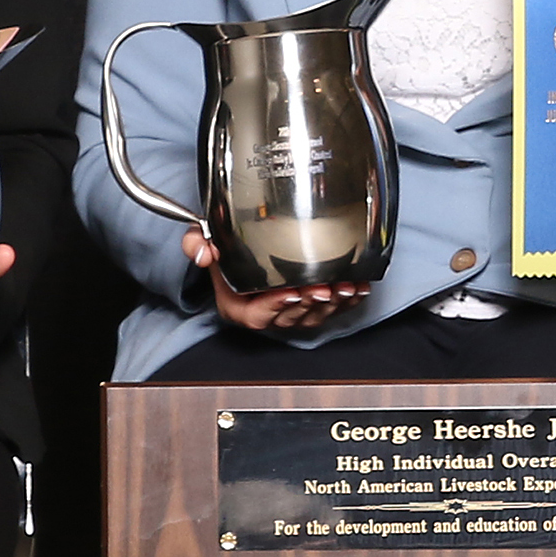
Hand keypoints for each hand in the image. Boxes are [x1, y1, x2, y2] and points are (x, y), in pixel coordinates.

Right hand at [188, 228, 365, 333]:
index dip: (275, 306)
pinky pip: (333, 311)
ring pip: (314, 316)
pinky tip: (359, 287)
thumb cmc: (225, 250)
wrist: (238, 250)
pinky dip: (348, 301)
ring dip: (332, 304)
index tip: (291, 292)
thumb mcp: (203, 239)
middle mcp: (267, 314)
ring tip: (344, 286)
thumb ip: (196, 242)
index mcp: (239, 307)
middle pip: (291, 317)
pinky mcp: (310, 309)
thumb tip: (203, 252)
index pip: (257, 315)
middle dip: (310, 304)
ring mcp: (290, 314)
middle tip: (323, 287)